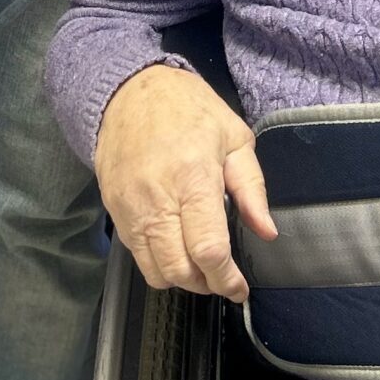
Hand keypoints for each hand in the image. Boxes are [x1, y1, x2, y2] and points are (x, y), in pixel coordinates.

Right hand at [94, 63, 276, 300]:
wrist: (127, 91)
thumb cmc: (187, 107)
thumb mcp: (233, 136)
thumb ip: (251, 187)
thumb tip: (266, 231)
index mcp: (193, 177)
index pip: (208, 249)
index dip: (227, 279)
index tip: (239, 288)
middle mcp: (157, 198)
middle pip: (179, 270)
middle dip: (206, 285)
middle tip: (222, 277)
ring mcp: (130, 207)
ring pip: (154, 270)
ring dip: (181, 279)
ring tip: (200, 267)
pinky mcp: (113, 210)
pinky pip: (135, 255)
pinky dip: (158, 263)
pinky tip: (175, 248)